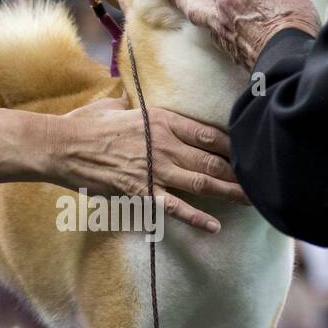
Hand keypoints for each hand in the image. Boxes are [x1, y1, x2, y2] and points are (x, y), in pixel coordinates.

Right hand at [52, 94, 246, 232]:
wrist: (64, 145)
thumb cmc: (88, 123)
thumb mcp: (117, 106)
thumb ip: (134, 106)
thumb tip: (131, 100)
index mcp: (164, 120)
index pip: (211, 133)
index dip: (235, 146)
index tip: (252, 153)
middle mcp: (166, 144)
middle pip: (214, 160)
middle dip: (241, 173)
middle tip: (263, 182)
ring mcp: (155, 169)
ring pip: (203, 183)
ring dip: (230, 193)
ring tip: (253, 201)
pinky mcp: (142, 191)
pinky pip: (175, 207)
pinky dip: (196, 218)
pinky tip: (214, 227)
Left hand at [172, 0, 319, 69]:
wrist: (290, 66)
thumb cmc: (289, 26)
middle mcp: (221, 18)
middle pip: (192, 5)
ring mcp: (225, 40)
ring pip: (203, 24)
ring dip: (199, 16)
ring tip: (198, 11)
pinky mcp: (233, 56)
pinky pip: (218, 40)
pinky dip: (216, 32)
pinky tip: (223, 32)